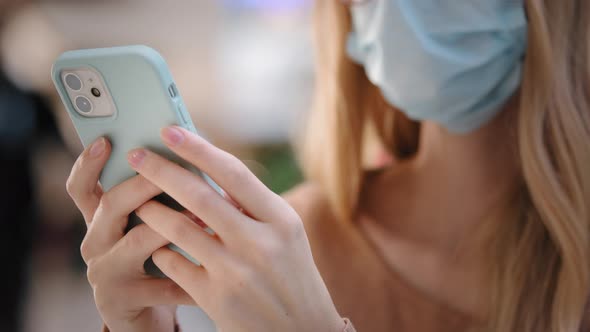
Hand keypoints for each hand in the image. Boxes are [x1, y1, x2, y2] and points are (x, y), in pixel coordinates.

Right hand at [66, 137, 192, 331]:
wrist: (142, 314)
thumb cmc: (152, 258)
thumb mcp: (145, 226)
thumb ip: (155, 197)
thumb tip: (189, 154)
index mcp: (99, 219)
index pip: (82, 187)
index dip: (88, 164)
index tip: (105, 141)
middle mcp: (95, 242)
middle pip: (111, 205)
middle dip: (143, 185)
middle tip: (171, 172)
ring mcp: (106, 272)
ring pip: (138, 240)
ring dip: (173, 226)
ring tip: (204, 217)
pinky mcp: (122, 300)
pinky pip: (163, 284)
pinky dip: (191, 275)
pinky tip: (215, 269)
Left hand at [130, 126, 343, 331]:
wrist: (303, 331)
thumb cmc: (293, 276)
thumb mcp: (287, 236)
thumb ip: (253, 206)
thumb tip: (209, 174)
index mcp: (281, 220)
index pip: (234, 174)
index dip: (198, 149)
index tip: (170, 131)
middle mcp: (260, 243)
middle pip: (199, 196)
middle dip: (161, 171)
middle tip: (137, 155)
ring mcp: (236, 272)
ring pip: (178, 229)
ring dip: (152, 210)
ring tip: (139, 200)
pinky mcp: (215, 298)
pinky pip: (174, 264)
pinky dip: (161, 249)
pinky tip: (158, 246)